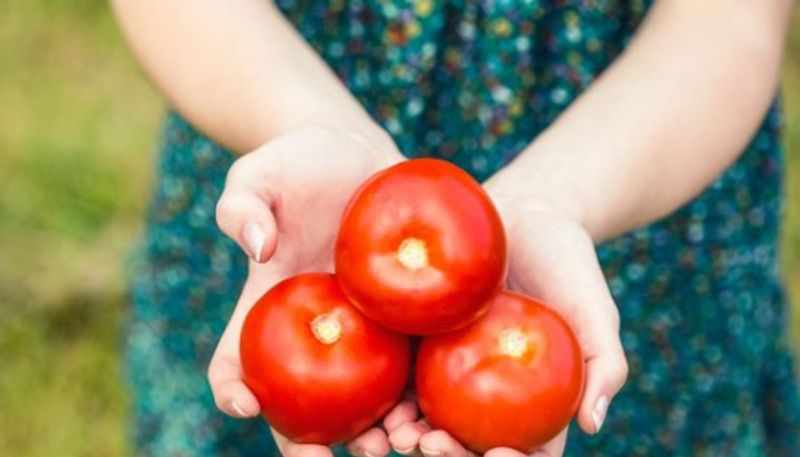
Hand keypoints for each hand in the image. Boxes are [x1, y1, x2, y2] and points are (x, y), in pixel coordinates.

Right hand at [208, 124, 409, 456]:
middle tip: (323, 456)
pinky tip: (438, 410)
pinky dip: (419, 396)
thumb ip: (243, 204)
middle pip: (300, 403)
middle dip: (305, 441)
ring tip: (391, 444)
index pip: (235, 359)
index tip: (241, 402)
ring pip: (361, 400)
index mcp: (267, 305)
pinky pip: (412, 364)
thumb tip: (257, 246)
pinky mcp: (406, 319)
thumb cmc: (299, 162)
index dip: (231, 388)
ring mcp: (362, 330)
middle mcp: (313, 331)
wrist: (358, 154)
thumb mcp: (260, 172)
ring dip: (372, 432)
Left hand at [388, 190, 627, 456]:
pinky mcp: (422, 338)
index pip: (526, 447)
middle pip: (469, 440)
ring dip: (411, 435)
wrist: (524, 210)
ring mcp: (454, 366)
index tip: (495, 455)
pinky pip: (402, 373)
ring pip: (430, 416)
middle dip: (449, 454)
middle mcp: (491, 389)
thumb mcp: (595, 309)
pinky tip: (378, 400)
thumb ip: (604, 363)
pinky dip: (389, 396)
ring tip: (398, 434)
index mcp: (535, 395)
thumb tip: (593, 422)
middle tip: (431, 445)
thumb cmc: (568, 260)